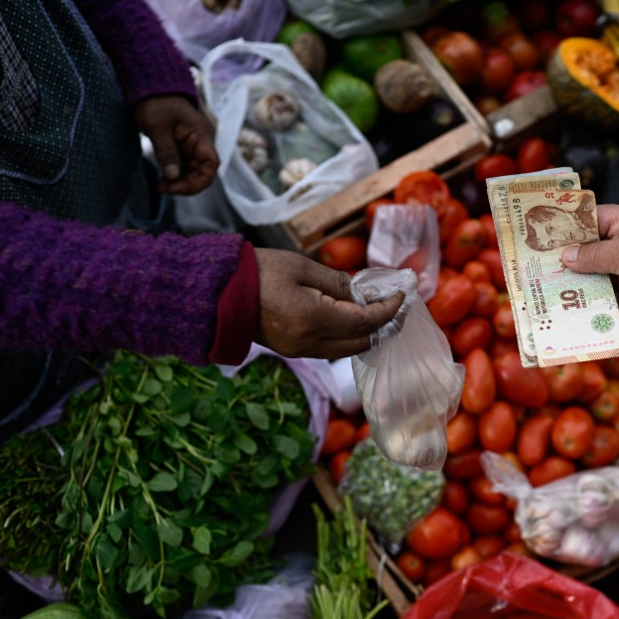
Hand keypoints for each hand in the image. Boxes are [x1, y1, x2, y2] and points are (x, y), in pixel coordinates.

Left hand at [134, 95, 218, 195]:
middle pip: (202, 172)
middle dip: (186, 184)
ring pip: (192, 171)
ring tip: (161, 185)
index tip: (176, 186)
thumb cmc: (156, 102)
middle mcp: (199, 144)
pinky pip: (183, 166)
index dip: (198, 181)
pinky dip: (175, 175)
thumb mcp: (158, 127)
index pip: (211, 165)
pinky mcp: (181, 147)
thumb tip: (173, 176)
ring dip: (180, 182)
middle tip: (163, 188)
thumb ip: (167, 152)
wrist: (150, 85)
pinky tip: (163, 179)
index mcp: (200, 137)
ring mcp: (191, 146)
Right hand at [254, 249, 404, 358]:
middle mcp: (310, 342)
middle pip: (362, 342)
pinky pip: (331, 349)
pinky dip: (348, 337)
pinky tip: (352, 319)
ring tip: (377, 311)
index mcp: (314, 319)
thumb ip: (338, 282)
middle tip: (396, 305)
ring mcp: (300, 350)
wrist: (217, 293)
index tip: (401, 295)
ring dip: (366, 333)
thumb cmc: (258, 272)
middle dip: (384, 324)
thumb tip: (365, 293)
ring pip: (348, 350)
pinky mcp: (293, 350)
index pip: (366, 321)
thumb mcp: (303, 268)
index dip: (389, 309)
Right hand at [560, 204, 618, 328]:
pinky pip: (604, 291)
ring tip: (550, 281)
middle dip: (571, 255)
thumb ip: (594, 254)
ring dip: (578, 278)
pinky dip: (590, 295)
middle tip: (543, 261)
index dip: (573, 226)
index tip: (548, 233)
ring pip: (596, 270)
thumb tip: (566, 256)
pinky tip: (570, 299)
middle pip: (593, 246)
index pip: (596, 218)